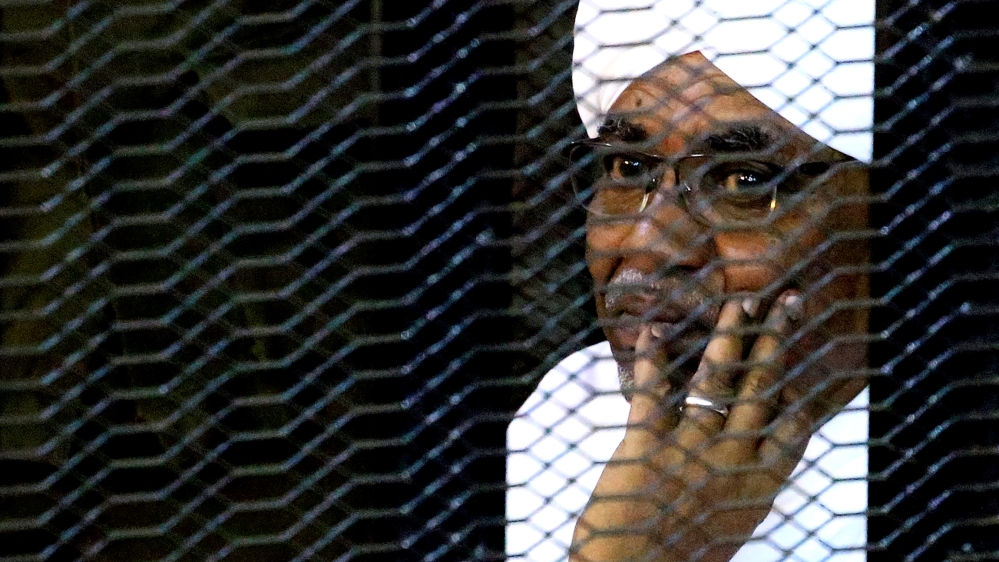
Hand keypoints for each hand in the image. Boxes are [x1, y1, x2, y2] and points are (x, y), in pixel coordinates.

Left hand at [570, 291, 865, 561]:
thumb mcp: (724, 531)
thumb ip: (738, 493)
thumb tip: (747, 465)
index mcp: (757, 489)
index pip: (793, 431)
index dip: (800, 391)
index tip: (808, 360)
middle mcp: (732, 461)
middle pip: (763, 388)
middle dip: (777, 340)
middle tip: (787, 300)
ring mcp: (692, 448)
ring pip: (718, 378)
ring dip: (730, 335)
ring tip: (739, 301)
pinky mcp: (646, 442)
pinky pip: (653, 390)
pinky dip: (651, 358)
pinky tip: (653, 330)